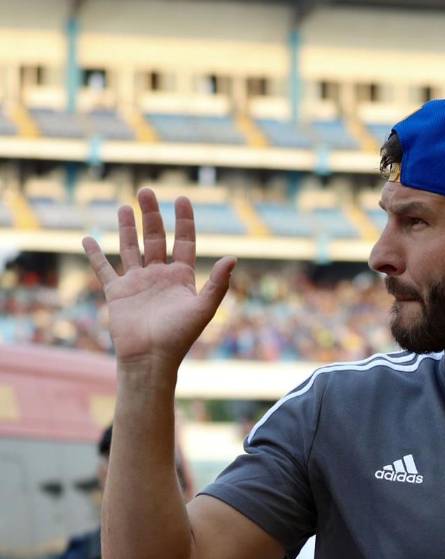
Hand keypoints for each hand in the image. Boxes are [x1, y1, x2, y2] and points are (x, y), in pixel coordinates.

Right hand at [81, 189, 235, 370]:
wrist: (150, 358)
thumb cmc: (179, 337)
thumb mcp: (203, 308)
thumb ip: (218, 284)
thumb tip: (232, 258)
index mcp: (181, 278)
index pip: (184, 242)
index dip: (184, 221)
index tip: (181, 198)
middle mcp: (159, 276)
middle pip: (155, 238)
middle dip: (151, 215)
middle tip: (146, 190)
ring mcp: (137, 283)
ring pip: (130, 248)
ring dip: (127, 228)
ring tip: (124, 207)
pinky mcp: (117, 292)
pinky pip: (104, 269)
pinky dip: (95, 254)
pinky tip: (88, 239)